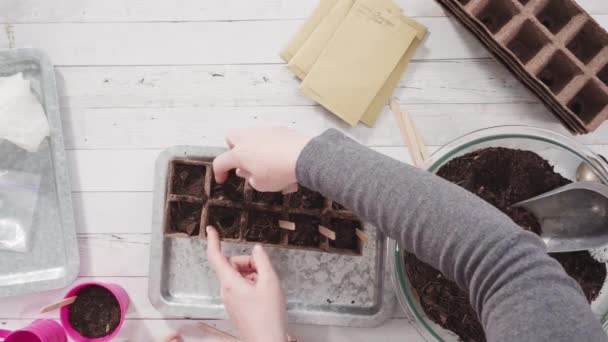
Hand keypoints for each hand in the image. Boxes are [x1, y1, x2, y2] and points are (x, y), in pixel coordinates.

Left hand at [206, 226, 286, 341]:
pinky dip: (252, 285)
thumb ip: (263, 262)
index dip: (213, 241)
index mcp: (230, 283)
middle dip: (249, 263)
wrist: (268, 341)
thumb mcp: (270, 282)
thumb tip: (257, 250)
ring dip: (253, 275)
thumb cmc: (268, 316)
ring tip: (266, 287)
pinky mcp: (236, 306)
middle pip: (233, 265)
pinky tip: (264, 295)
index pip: (216, 257)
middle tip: (264, 272)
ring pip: (238, 276)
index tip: (211, 229)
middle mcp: (227, 291)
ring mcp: (231, 300)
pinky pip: (241, 288)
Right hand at [213, 127, 310, 191]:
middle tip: (242, 161)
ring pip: (251, 134)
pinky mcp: (279, 129)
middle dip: (233, 148)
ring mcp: (264, 131)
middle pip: (231, 136)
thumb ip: (251, 178)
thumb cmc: (280, 171)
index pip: (221, 161)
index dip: (219, 172)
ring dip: (253, 147)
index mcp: (239, 153)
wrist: (303, 157)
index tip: (222, 178)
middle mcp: (248, 138)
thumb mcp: (261, 184)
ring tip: (264, 162)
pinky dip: (270, 145)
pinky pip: (269, 136)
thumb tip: (248, 172)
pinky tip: (279, 157)